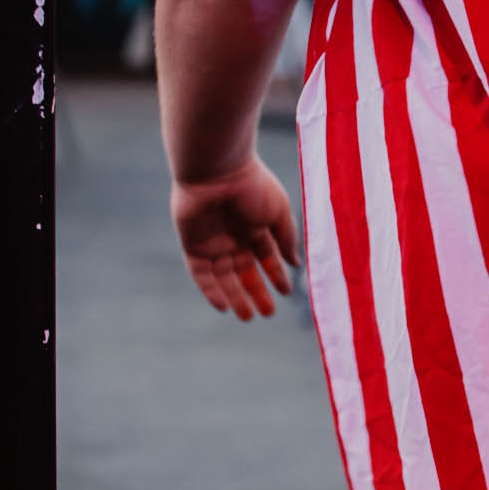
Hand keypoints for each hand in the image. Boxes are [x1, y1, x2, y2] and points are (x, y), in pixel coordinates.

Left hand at [170, 155, 300, 319]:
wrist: (217, 172)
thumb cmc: (252, 186)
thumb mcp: (278, 213)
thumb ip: (286, 238)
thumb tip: (295, 263)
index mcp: (255, 226)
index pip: (266, 257)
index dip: (276, 275)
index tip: (286, 292)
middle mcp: (234, 237)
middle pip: (246, 271)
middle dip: (257, 292)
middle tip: (268, 314)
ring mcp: (213, 243)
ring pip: (225, 278)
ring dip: (236, 297)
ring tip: (248, 316)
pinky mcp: (193, 246)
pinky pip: (202, 274)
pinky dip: (211, 291)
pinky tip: (223, 307)